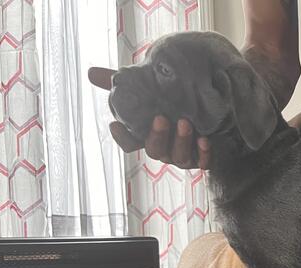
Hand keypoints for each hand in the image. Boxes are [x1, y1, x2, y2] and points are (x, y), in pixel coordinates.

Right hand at [87, 66, 211, 169]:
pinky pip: (203, 162)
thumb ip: (124, 83)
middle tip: (161, 118)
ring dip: (181, 141)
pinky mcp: (204, 158)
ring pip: (179, 157)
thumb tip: (91, 72)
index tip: (116, 125)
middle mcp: (164, 149)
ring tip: (185, 123)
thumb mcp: (149, 89)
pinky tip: (205, 140)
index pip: (129, 144)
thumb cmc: (172, 103)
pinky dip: (204, 154)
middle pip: (154, 150)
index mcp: (147, 136)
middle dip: (157, 136)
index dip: (122, 137)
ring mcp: (184, 156)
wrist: (209, 110)